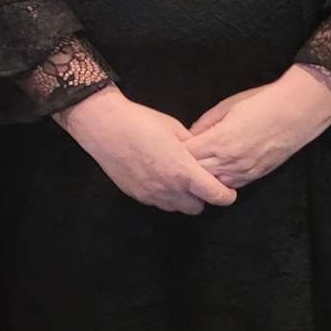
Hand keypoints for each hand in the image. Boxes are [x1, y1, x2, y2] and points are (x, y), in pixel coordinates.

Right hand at [54, 86, 237, 213]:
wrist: (104, 126)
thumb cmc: (141, 122)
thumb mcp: (175, 128)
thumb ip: (193, 147)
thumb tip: (203, 156)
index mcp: (184, 172)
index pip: (217, 196)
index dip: (226, 194)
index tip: (226, 188)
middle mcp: (169, 189)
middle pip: (198, 208)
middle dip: (202, 197)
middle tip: (198, 180)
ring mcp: (151, 195)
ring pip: (177, 208)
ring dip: (182, 198)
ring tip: (176, 177)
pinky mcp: (136, 195)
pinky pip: (158, 203)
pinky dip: (164, 195)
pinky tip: (156, 176)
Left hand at [185, 65, 330, 188]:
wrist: (297, 111)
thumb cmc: (261, 102)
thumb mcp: (227, 106)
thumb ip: (205, 123)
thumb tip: (190, 134)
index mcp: (220, 140)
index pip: (188, 154)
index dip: (178, 150)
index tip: (172, 146)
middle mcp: (231, 160)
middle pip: (198, 171)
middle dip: (187, 165)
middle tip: (179, 160)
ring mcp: (245, 170)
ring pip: (214, 183)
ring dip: (204, 176)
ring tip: (196, 168)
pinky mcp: (257, 175)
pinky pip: (232, 185)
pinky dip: (221, 180)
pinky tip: (217, 172)